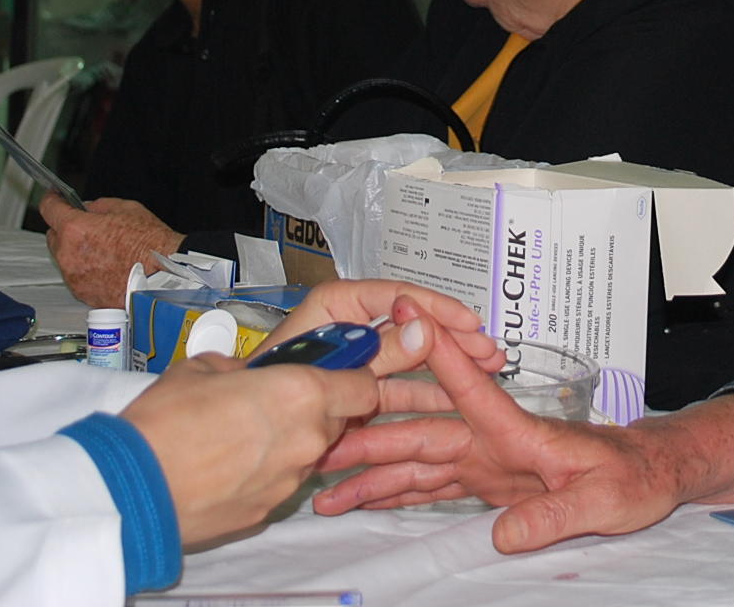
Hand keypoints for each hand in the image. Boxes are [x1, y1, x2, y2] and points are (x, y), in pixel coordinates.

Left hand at [40, 194, 183, 307]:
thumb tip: (88, 209)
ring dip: (74, 251)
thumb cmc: (149, 244)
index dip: (51, 200)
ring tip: (102, 250)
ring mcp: (73, 277)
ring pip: (63, 258)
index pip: (49, 209)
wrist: (163, 276)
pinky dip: (84, 270)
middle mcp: (68, 254)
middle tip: (88, 227)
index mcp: (76, 229)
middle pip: (53, 236)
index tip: (54, 198)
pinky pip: (75, 276)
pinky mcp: (82, 293)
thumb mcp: (126, 208)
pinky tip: (105, 266)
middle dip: (66, 229)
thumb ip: (98, 206)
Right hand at [121, 352, 377, 546]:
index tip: (335, 369)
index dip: (352, 375)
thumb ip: (240, 367)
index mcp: (300, 393)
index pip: (364, 386)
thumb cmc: (165, 423)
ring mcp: (290, 479)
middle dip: (318, 407)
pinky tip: (230, 463)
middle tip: (276, 399)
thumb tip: (246, 373)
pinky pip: (283, 480)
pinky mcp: (270, 509)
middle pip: (339, 420)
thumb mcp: (201, 367)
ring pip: (310, 451)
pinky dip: (267, 470)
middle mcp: (306, 438)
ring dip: (291, 439)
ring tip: (243, 433)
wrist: (135, 487)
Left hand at [257, 280, 504, 377]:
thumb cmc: (271, 390)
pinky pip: (402, 386)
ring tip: (489, 375)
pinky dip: (430, 393)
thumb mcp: (338, 369)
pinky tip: (461, 400)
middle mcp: (352, 326)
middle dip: (453, 339)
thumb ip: (383, 352)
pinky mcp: (362, 389)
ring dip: (450, 368)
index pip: (397, 296)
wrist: (243, 438)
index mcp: (338, 306)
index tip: (470, 324)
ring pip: (413, 359)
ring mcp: (359, 359)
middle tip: (491, 352)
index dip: (437, 309)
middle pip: (412, 326)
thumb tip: (426, 330)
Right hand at [312, 310, 690, 552]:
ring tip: (322, 489)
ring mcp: (483, 460)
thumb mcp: (604, 501)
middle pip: (418, 434)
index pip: (468, 387)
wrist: (648, 477)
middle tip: (317, 443)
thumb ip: (554, 516)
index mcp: (516, 431)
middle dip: (366, 437)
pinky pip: (429, 487)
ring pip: (414, 463)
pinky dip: (393, 493)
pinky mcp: (485, 483)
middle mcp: (490, 439)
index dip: (434, 352)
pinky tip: (362, 498)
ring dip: (369, 474)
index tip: (401, 313)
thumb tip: (502, 536)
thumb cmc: (634, 477)